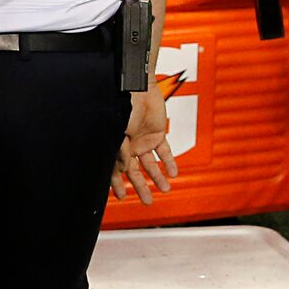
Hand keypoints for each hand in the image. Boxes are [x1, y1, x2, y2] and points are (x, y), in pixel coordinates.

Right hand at [113, 89, 178, 203]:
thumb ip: (121, 152)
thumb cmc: (122, 105)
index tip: (122, 197)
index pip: (115, 169)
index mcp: (115, 145)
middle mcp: (129, 146)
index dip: (117, 184)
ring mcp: (143, 140)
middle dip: (140, 187)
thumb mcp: (118, 132)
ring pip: (151, 164)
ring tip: (164, 190)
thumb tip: (126, 171)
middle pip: (135, 171)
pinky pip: (164, 151)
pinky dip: (169, 162)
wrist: (139, 86)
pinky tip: (173, 174)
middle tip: (146, 201)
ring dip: (157, 177)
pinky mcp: (157, 134)